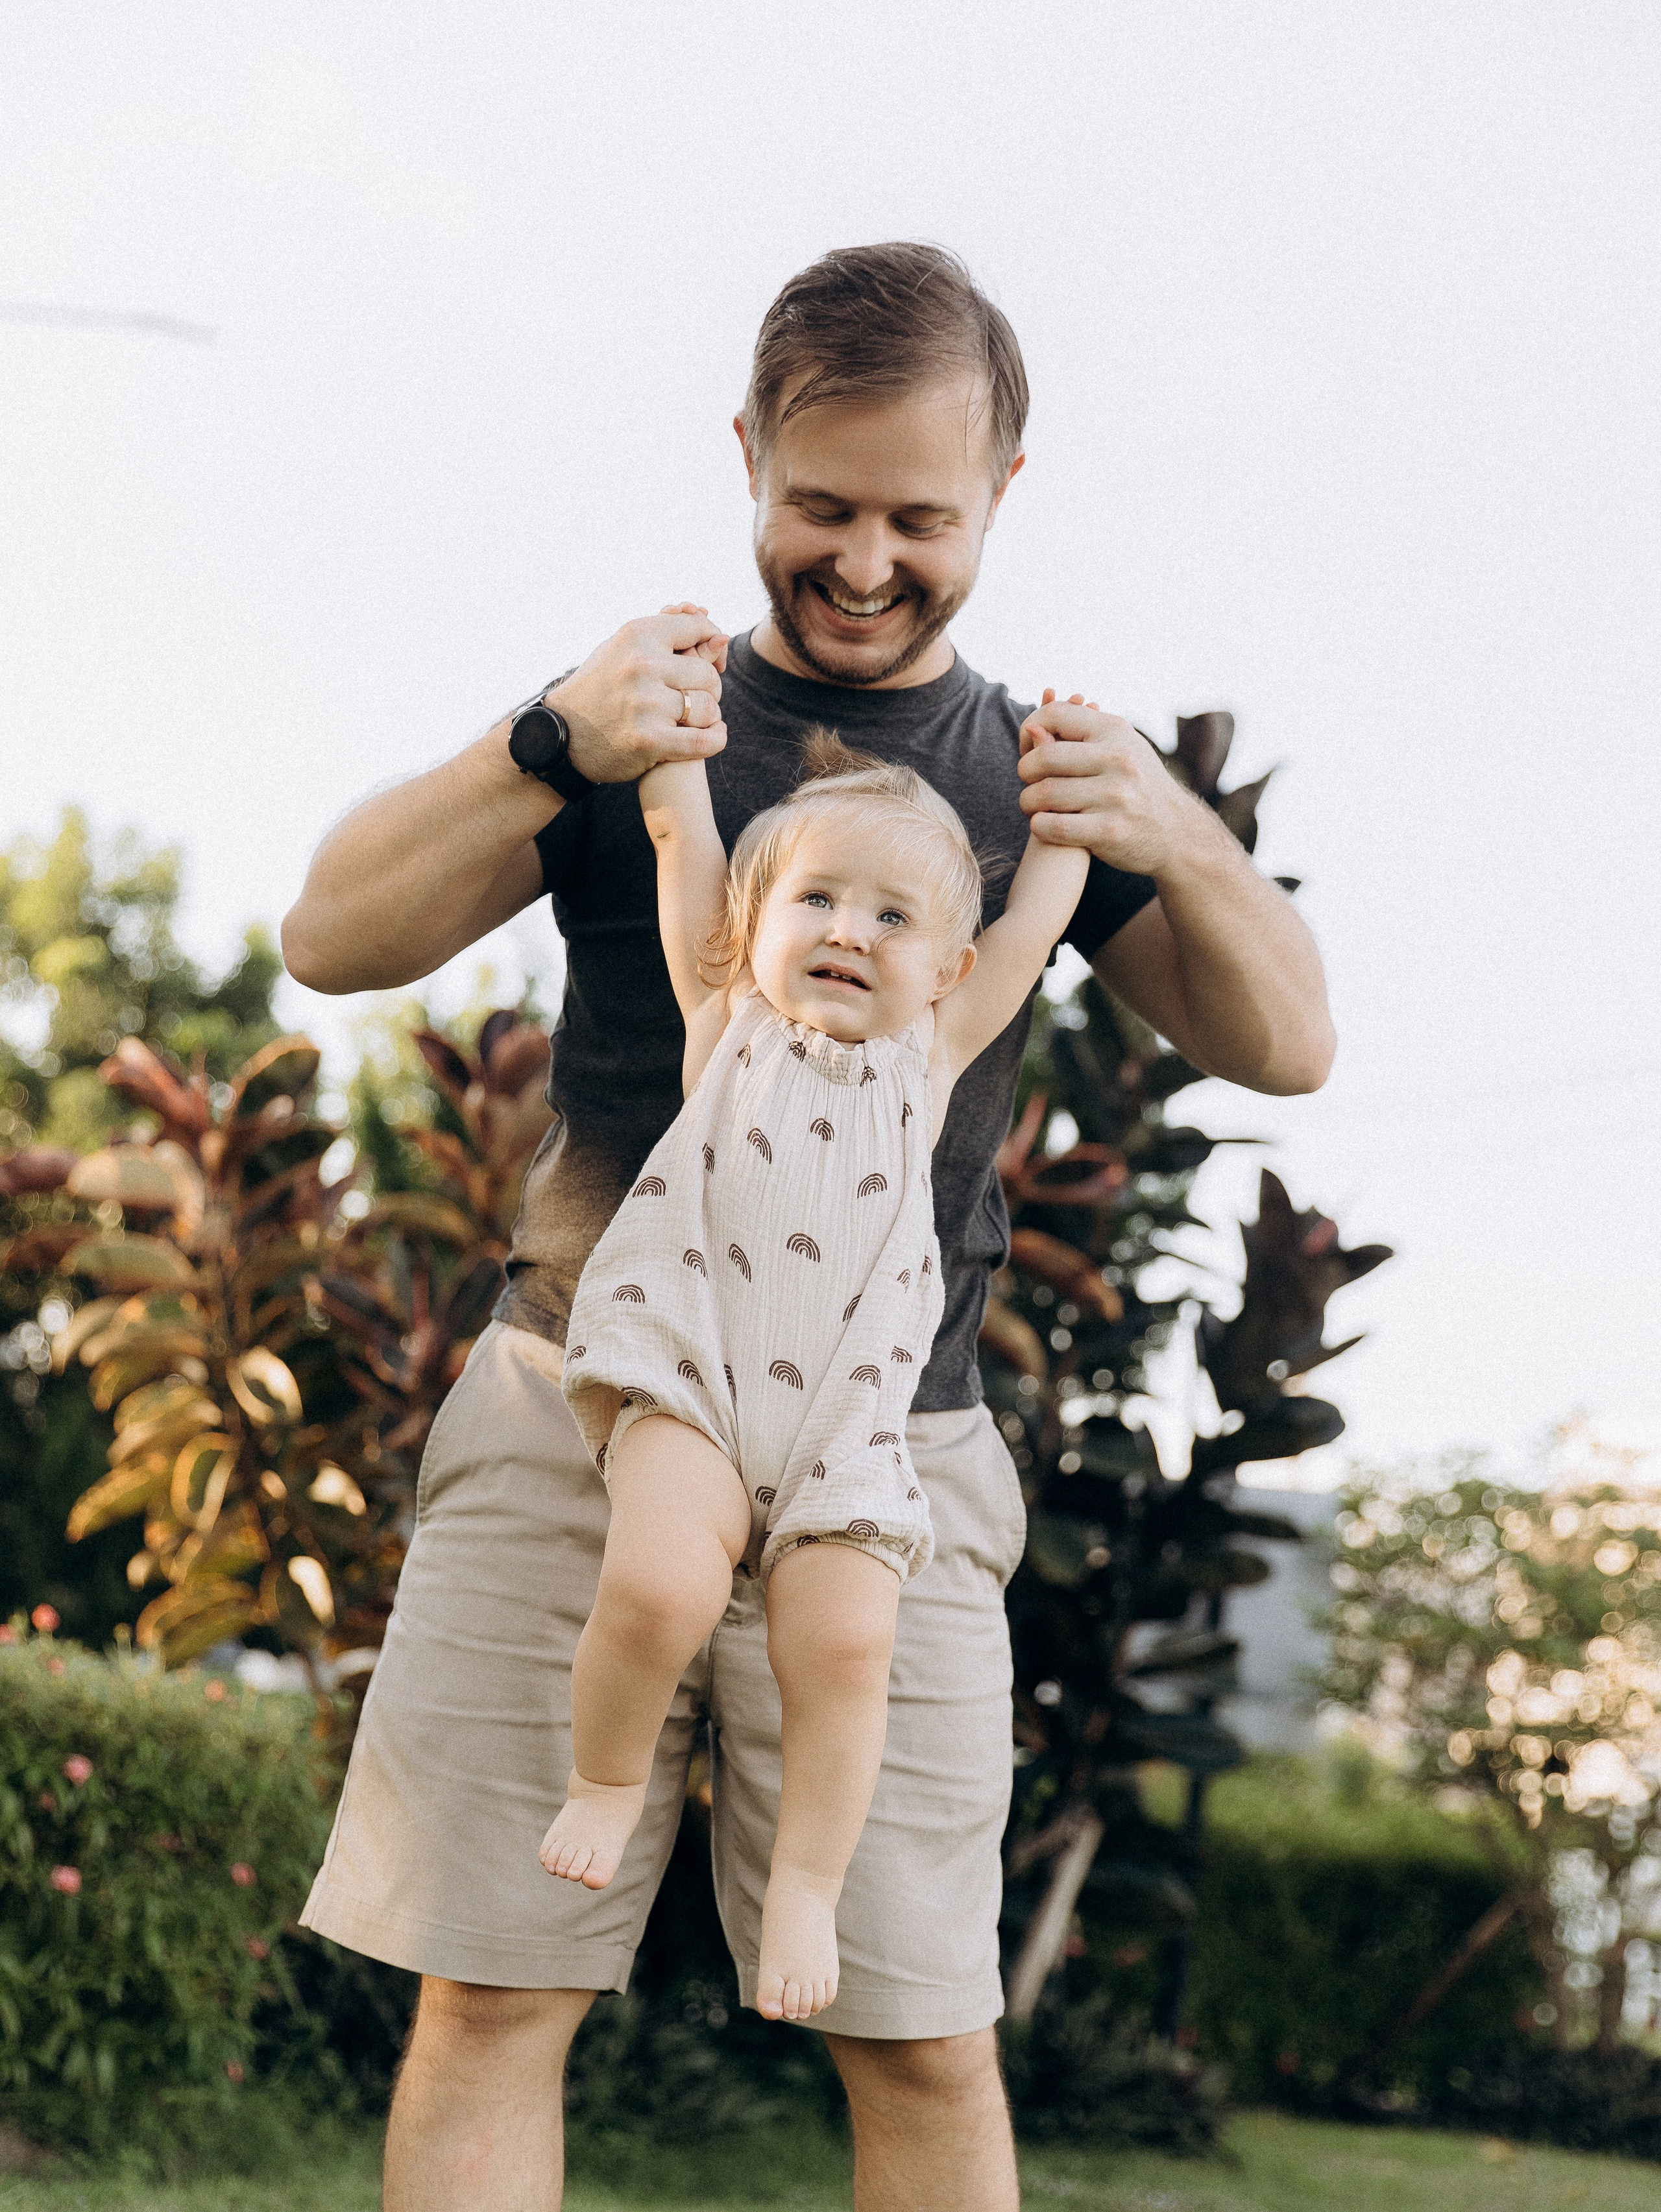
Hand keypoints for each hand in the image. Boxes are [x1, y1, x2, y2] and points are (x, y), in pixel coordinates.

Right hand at [545, 607, 729, 783]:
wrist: (561, 734)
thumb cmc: (601, 687)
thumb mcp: (623, 649)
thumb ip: (668, 638)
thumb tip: (722, 636)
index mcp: (636, 634)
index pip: (698, 628)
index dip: (712, 644)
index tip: (711, 660)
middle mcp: (641, 665)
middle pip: (707, 675)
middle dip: (709, 688)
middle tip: (697, 698)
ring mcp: (645, 704)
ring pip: (708, 708)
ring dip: (709, 716)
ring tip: (696, 718)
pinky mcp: (650, 740)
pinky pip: (704, 740)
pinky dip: (715, 739)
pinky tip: (713, 735)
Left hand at [1018, 692, 1185, 874]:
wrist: (1178, 832)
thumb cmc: (1137, 786)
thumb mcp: (1119, 748)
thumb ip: (1078, 736)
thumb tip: (1030, 727)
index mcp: (1116, 731)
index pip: (1054, 716)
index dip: (1029, 729)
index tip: (1028, 748)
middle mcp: (1117, 759)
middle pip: (1043, 758)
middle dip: (1025, 772)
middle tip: (1029, 783)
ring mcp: (1115, 796)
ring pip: (1043, 794)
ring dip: (1028, 802)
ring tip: (1033, 805)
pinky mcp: (1109, 831)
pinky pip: (1052, 826)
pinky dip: (1038, 826)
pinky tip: (1043, 825)